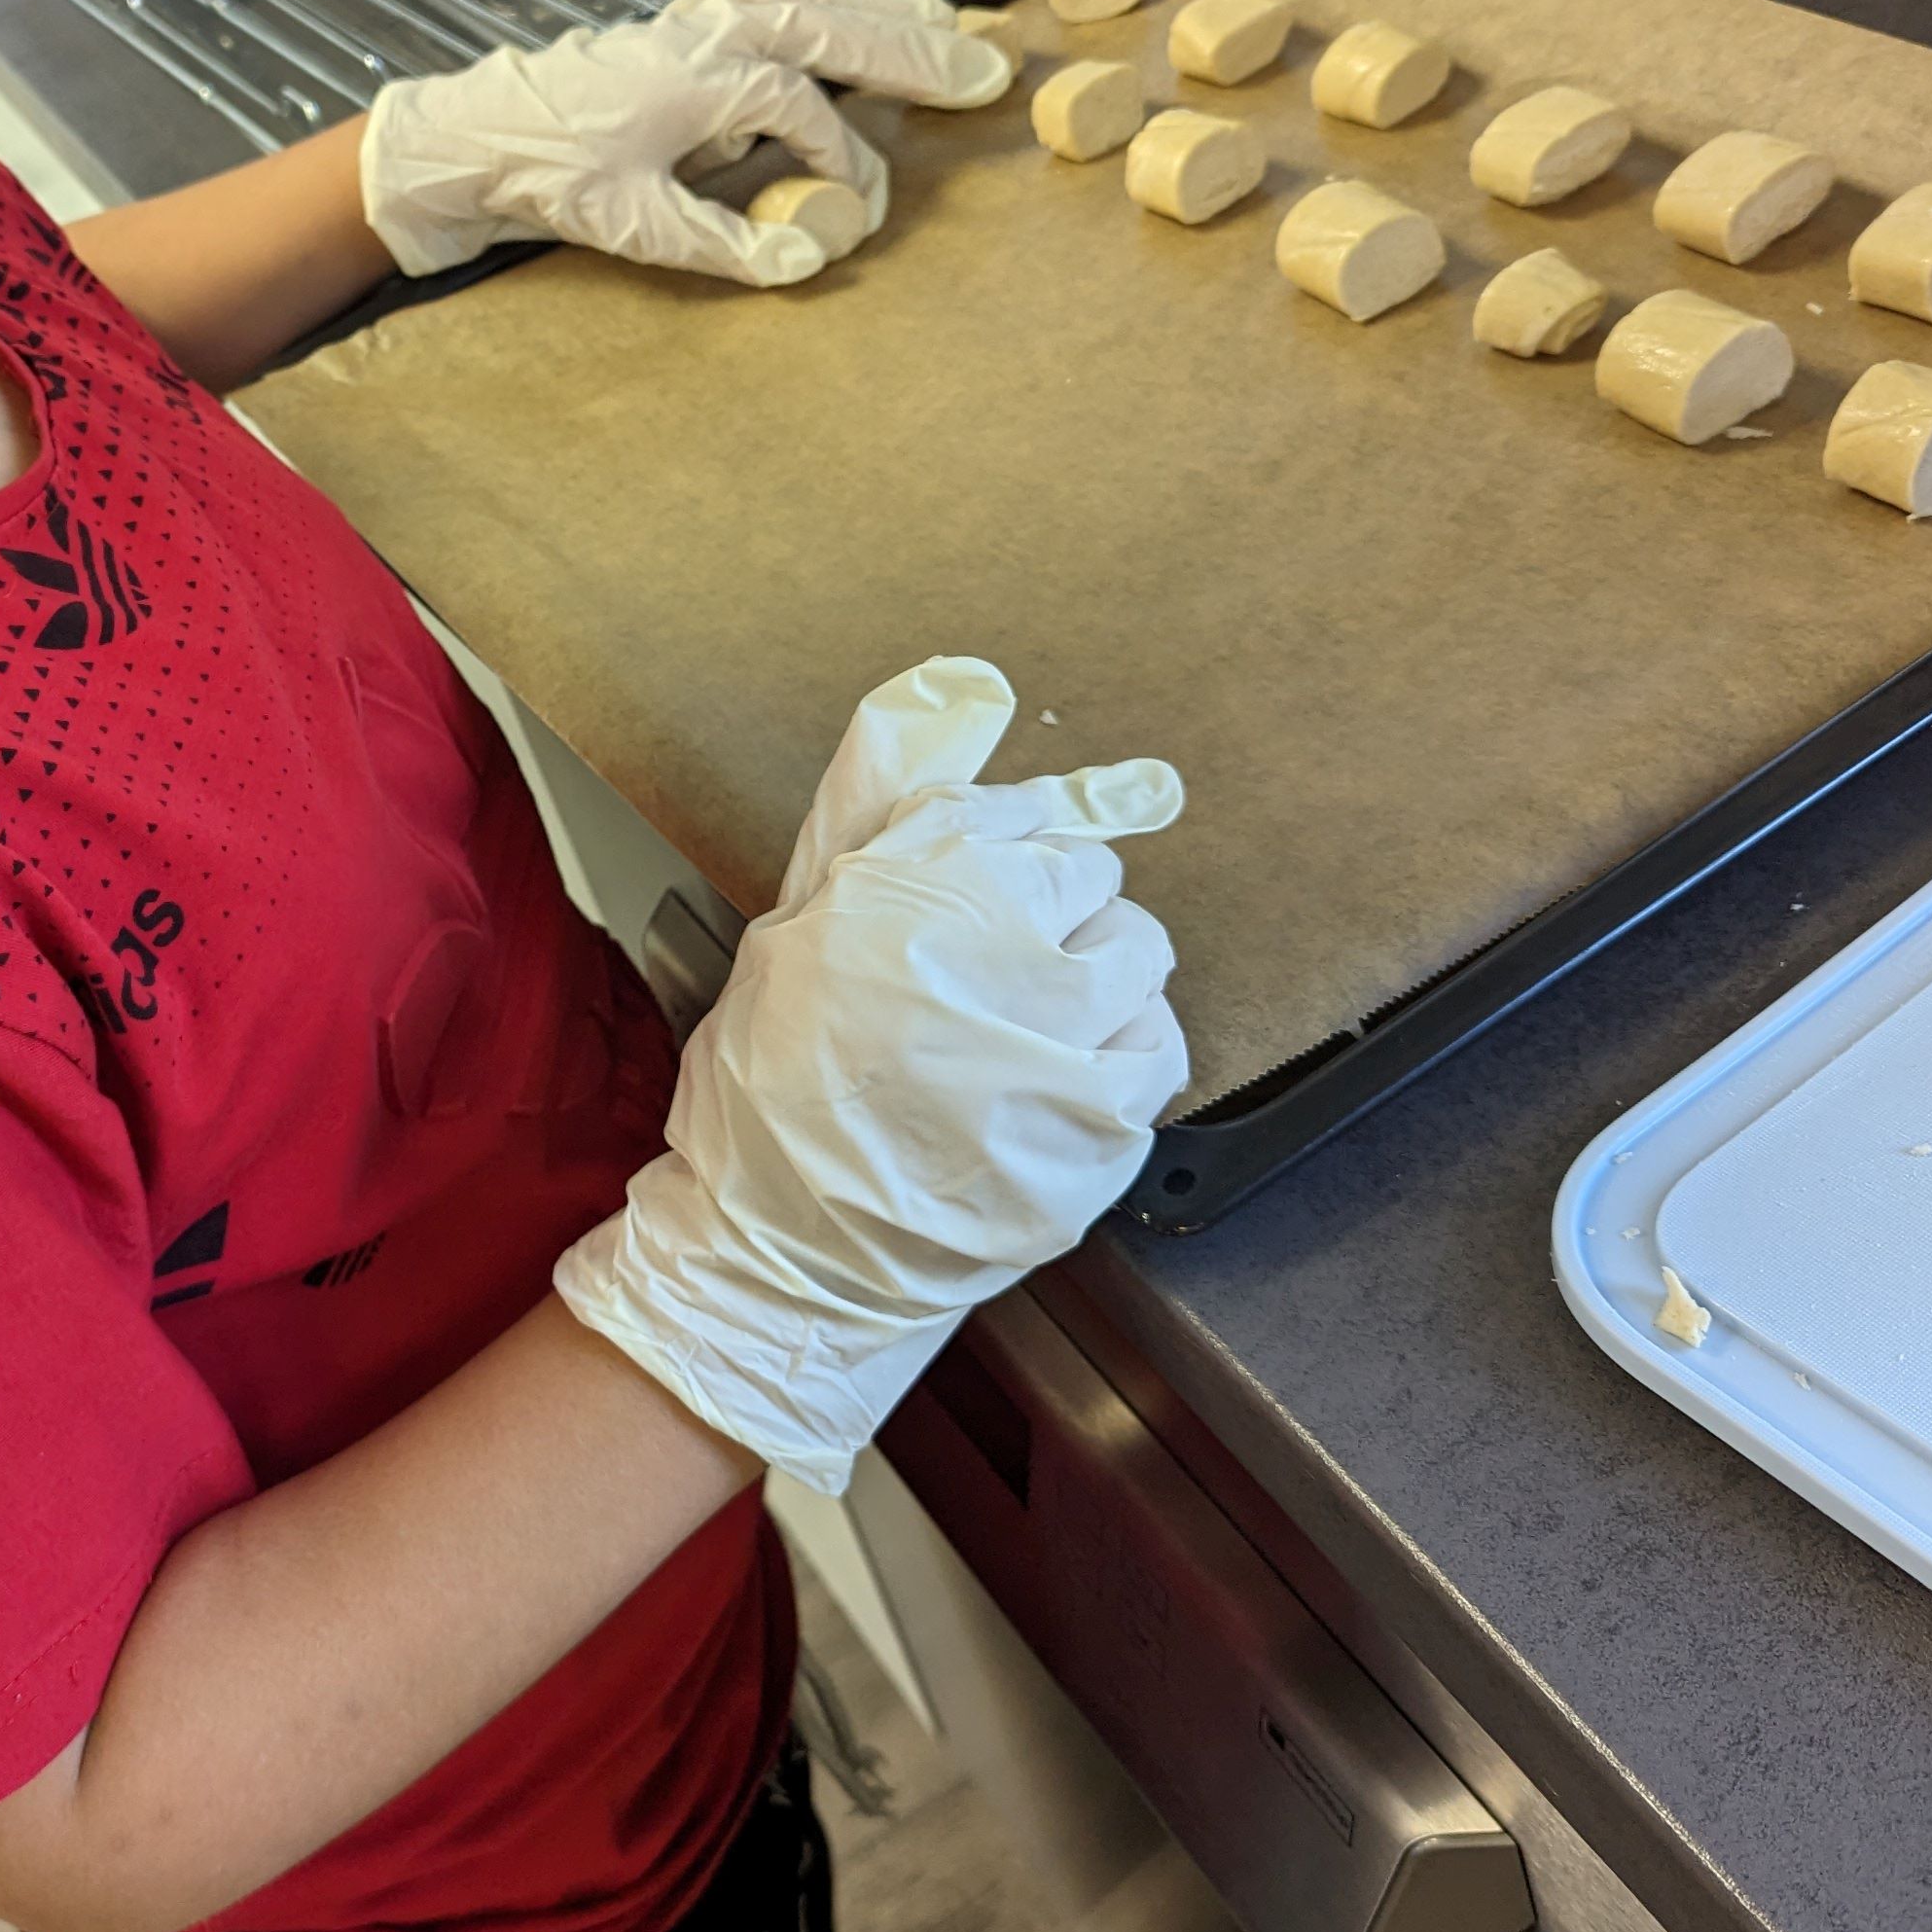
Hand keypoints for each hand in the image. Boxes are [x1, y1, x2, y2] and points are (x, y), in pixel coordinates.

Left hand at [355, 0, 1014, 286]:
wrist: (478, 137)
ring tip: (948, 21)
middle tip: (988, 70)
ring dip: (882, 7)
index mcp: (706, 77)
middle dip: (914, 51)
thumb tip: (812, 260)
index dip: (845, 164)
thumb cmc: (552, 177)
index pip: (807, 116)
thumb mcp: (637, 224)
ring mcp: (698, 19)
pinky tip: (863, 5)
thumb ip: (728, 244)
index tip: (864, 208)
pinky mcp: (687, 24)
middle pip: (834, 28)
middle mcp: (710, 33)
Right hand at [554, 658, 1187, 1494]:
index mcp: (925, 875)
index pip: (1029, 815)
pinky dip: (1123, 1056)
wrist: (785, 1247)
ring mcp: (1066, 1034)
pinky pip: (1159, 1048)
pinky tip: (1061, 1083)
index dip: (1009, 860)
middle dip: (1054, 919)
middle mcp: (1007, 937)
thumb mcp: (796, 920)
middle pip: (1095, 879)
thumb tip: (954, 684)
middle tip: (998, 978)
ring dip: (1098, 982)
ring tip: (1035, 1032)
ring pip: (1139, 956)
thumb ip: (879, 800)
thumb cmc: (772, 1089)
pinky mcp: (1105, 1120)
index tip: (996, 897)